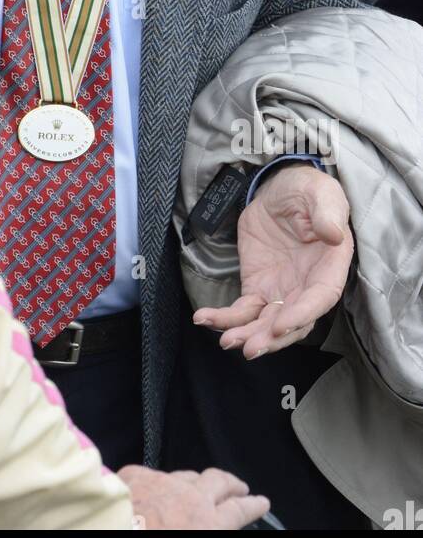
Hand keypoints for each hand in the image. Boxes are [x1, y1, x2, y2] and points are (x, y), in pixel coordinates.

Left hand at [118, 464, 268, 529]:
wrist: (112, 532)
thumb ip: (207, 530)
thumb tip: (210, 526)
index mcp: (208, 523)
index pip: (239, 511)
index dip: (253, 505)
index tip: (262, 502)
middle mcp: (191, 498)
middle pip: (219, 483)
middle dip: (233, 484)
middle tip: (241, 487)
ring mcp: (163, 482)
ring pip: (188, 475)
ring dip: (198, 481)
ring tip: (201, 485)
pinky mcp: (137, 475)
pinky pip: (154, 475)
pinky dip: (160, 482)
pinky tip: (157, 487)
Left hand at [193, 164, 352, 357]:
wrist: (280, 189)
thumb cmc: (309, 192)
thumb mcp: (321, 193)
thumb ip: (328, 213)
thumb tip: (333, 234)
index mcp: (329, 268)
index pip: (320, 299)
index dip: (302, 315)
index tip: (280, 325)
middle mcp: (307, 287)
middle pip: (292, 322)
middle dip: (271, 339)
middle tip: (248, 348)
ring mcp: (281, 291)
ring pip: (265, 323)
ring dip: (247, 335)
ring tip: (226, 342)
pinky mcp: (257, 287)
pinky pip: (242, 310)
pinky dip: (224, 318)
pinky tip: (205, 319)